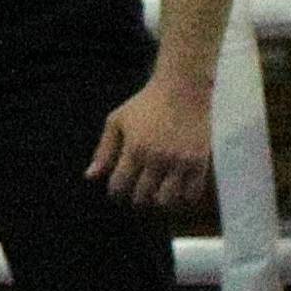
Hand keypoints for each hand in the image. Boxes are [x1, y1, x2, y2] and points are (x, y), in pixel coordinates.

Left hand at [87, 74, 212, 211]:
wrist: (184, 88)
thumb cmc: (147, 103)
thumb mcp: (118, 121)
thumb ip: (104, 150)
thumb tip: (90, 177)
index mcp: (135, 149)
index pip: (119, 187)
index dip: (116, 192)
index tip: (119, 188)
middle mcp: (157, 159)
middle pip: (141, 198)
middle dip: (136, 198)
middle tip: (138, 190)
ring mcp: (180, 162)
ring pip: (166, 201)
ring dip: (159, 201)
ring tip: (158, 192)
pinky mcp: (199, 162)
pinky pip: (191, 195)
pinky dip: (182, 198)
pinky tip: (177, 189)